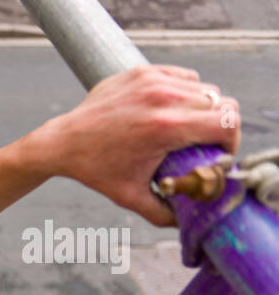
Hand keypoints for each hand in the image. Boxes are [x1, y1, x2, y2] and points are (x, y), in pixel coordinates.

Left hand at [40, 64, 240, 225]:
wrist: (63, 142)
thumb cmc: (96, 171)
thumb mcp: (132, 197)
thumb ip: (165, 213)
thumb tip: (189, 222)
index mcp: (165, 127)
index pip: (227, 123)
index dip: (231, 141)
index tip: (218, 154)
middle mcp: (163, 98)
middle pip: (222, 104)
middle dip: (220, 126)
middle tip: (205, 144)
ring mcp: (153, 81)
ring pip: (205, 89)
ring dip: (204, 109)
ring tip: (188, 129)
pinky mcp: (143, 71)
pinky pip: (185, 77)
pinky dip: (186, 92)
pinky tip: (172, 111)